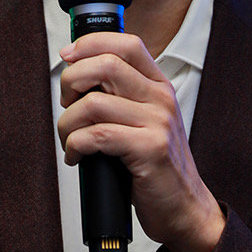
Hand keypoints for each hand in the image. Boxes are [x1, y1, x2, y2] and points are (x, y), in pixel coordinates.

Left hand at [58, 34, 224, 251]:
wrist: (185, 208)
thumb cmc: (156, 167)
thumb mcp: (146, 121)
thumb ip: (122, 96)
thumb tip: (77, 79)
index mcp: (159, 86)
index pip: (126, 44)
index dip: (91, 44)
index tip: (68, 56)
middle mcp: (160, 98)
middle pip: (105, 65)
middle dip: (71, 81)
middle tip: (66, 104)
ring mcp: (157, 123)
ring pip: (93, 103)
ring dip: (67, 123)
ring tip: (69, 139)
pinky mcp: (149, 150)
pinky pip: (97, 136)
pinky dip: (75, 145)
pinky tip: (76, 156)